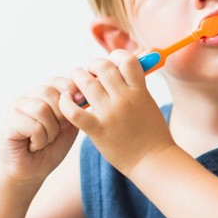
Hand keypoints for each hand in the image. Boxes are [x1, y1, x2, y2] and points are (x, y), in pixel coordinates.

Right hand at [0, 76, 79, 181]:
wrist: (33, 170)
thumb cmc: (52, 147)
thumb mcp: (70, 125)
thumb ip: (75, 108)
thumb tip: (82, 94)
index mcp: (43, 94)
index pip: (58, 81)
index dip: (70, 95)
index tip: (74, 113)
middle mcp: (27, 97)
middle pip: (50, 93)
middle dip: (61, 117)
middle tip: (55, 132)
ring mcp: (16, 109)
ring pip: (41, 109)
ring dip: (50, 131)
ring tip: (44, 139)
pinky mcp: (8, 123)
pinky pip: (33, 126)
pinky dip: (40, 140)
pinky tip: (34, 145)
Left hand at [59, 49, 173, 172]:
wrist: (152, 160)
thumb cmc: (152, 133)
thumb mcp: (149, 103)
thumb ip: (136, 85)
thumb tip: (124, 66)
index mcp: (140, 91)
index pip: (126, 60)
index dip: (116, 56)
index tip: (112, 62)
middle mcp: (124, 99)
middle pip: (102, 67)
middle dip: (92, 65)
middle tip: (90, 72)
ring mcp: (110, 114)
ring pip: (85, 83)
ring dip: (78, 78)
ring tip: (77, 84)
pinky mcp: (97, 129)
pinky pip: (73, 111)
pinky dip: (65, 102)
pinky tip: (66, 100)